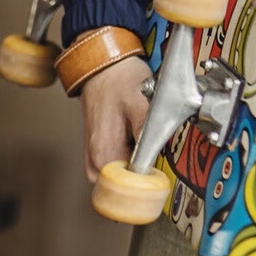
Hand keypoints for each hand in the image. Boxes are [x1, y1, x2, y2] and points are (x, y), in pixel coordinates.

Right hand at [79, 55, 152, 182]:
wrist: (104, 66)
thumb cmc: (119, 80)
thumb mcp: (140, 100)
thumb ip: (146, 130)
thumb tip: (152, 156)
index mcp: (104, 154)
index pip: (129, 188)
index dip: (149, 182)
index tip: (160, 172)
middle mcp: (96, 161)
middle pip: (127, 185)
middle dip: (144, 171)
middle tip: (154, 147)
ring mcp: (95, 158)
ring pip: (123, 176)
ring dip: (138, 163)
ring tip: (144, 137)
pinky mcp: (99, 151)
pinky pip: (118, 166)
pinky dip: (131, 157)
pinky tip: (137, 138)